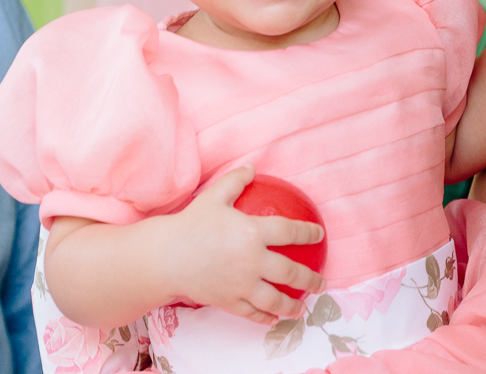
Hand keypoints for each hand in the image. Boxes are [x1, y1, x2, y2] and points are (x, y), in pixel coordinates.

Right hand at [155, 165, 325, 324]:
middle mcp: (252, 260)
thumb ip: (236, 181)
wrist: (164, 257)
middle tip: (321, 282)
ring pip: (275, 300)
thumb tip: (252, 167)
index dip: (308, 233)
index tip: (319, 234)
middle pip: (291, 272)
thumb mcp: (213, 196)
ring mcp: (241, 284)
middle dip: (311, 279)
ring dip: (293, 305)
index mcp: (252, 232)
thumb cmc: (190, 224)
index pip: (290, 232)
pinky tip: (274, 319)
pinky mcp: (229, 301)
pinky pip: (253, 313)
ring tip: (302, 307)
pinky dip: (266, 317)